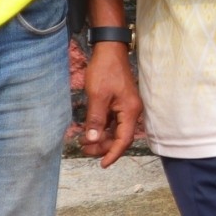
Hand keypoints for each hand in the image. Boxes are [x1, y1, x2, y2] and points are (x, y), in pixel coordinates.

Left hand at [81, 43, 141, 166]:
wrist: (109, 51)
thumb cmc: (105, 70)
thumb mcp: (97, 96)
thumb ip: (95, 120)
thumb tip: (92, 140)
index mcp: (130, 111)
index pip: (123, 139)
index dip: (113, 154)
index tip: (102, 164)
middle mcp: (132, 112)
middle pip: (120, 137)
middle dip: (103, 147)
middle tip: (84, 150)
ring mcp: (126, 108)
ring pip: (116, 131)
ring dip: (101, 138)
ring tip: (84, 142)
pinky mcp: (120, 104)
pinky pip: (113, 122)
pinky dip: (102, 129)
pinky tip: (90, 131)